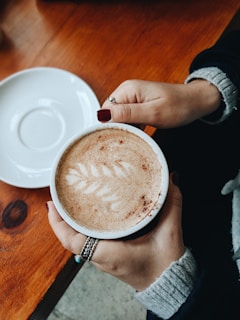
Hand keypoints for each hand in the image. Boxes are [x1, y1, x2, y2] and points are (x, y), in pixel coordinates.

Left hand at [47, 173, 184, 290]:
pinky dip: (82, 228)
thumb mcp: (170, 232)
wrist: (169, 283)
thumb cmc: (165, 265)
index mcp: (109, 253)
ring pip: (78, 240)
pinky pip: (88, 241)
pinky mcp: (109, 256)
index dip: (58, 223)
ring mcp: (103, 259)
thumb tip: (171, 179)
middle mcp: (101, 258)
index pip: (73, 241)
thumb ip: (171, 204)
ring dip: (70, 223)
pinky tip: (86, 216)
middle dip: (61, 218)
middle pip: (71, 238)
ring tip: (68, 202)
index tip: (52, 205)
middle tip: (58, 196)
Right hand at [99, 79, 220, 127]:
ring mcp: (133, 97)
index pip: (105, 110)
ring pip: (118, 117)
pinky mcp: (138, 104)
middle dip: (117, 127)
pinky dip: (132, 126)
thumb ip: (127, 114)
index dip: (108, 126)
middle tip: (130, 139)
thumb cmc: (179, 106)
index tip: (119, 138)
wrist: (196, 102)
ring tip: (137, 136)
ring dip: (125, 128)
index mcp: (128, 90)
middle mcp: (127, 91)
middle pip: (110, 114)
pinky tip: (140, 132)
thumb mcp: (153, 113)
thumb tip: (101, 115)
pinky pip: (128, 118)